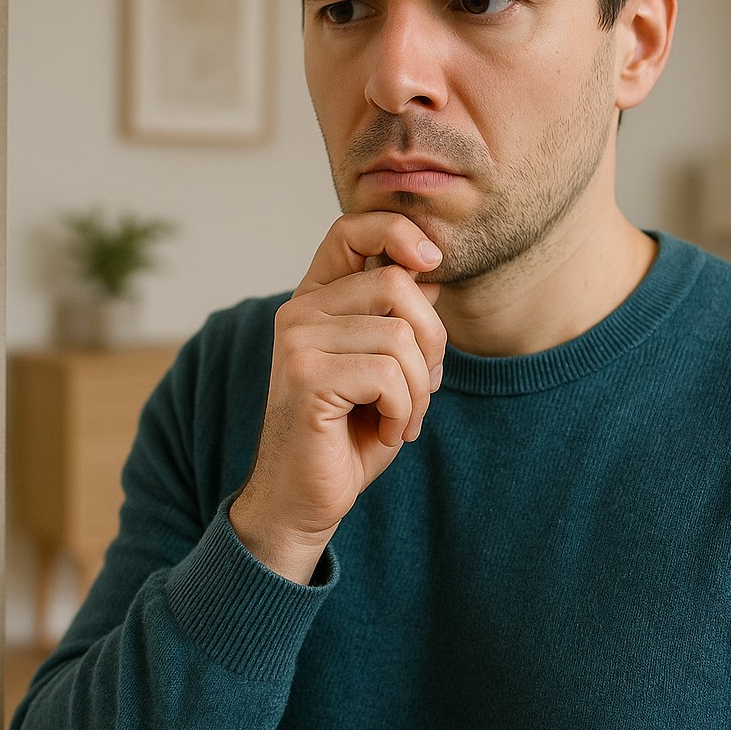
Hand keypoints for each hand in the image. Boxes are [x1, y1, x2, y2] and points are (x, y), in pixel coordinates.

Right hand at [229, 212, 446, 583]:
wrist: (304, 500)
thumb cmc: (347, 436)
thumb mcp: (384, 370)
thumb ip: (398, 320)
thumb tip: (430, 274)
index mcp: (315, 300)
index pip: (350, 229)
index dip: (397, 230)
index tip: (433, 261)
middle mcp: (299, 311)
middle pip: (396, 284)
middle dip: (432, 341)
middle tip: (424, 390)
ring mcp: (298, 340)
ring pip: (400, 336)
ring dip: (420, 389)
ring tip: (402, 419)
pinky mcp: (305, 375)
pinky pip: (388, 375)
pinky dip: (404, 411)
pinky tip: (386, 431)